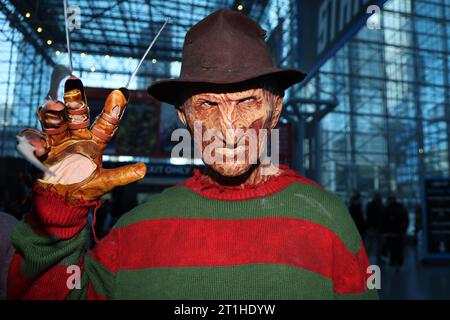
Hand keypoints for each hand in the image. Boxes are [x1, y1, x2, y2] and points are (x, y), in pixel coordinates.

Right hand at [19, 76, 145, 203]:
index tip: (121, 92)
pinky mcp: (41, 149)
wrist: (62, 201)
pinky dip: (35, 140)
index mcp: (94, 140)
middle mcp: (76, 135)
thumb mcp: (105, 183)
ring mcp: (58, 140)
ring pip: (54, 120)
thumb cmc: (85, 189)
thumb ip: (122, 176)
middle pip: (76, 113)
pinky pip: (34, 139)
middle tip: (74, 81)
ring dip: (53, 112)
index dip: (113, 108)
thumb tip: (144, 170)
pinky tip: (41, 146)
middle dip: (75, 98)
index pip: (106, 122)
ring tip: (55, 107)